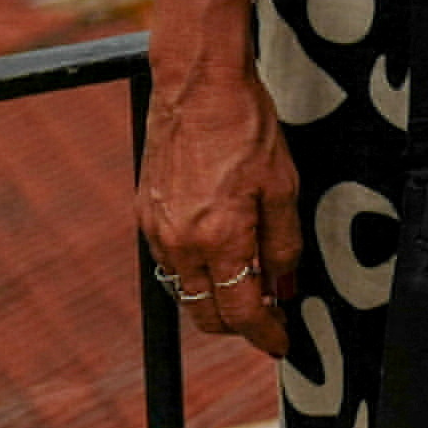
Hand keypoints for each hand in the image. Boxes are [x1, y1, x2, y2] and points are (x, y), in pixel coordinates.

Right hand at [134, 58, 302, 359]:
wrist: (197, 84)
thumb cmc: (245, 127)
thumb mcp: (282, 186)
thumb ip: (282, 244)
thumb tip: (282, 287)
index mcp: (219, 240)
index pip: (240, 312)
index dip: (264, 334)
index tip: (280, 343)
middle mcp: (180, 243)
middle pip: (206, 313)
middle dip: (237, 325)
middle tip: (267, 317)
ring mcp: (156, 229)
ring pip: (184, 289)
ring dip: (214, 296)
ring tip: (247, 283)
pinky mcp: (144, 212)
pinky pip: (168, 259)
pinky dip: (194, 267)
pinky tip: (217, 251)